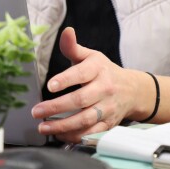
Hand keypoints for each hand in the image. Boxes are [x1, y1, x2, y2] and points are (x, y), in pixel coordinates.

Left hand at [30, 28, 142, 142]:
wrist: (132, 90)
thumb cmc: (104, 71)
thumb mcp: (91, 56)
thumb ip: (73, 47)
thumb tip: (66, 31)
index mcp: (98, 69)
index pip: (81, 74)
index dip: (65, 80)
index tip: (49, 86)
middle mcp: (104, 90)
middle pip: (81, 100)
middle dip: (57, 107)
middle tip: (36, 111)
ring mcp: (107, 108)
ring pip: (85, 120)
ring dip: (63, 126)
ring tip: (43, 126)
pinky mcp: (108, 124)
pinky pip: (92, 133)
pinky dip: (75, 136)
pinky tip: (58, 134)